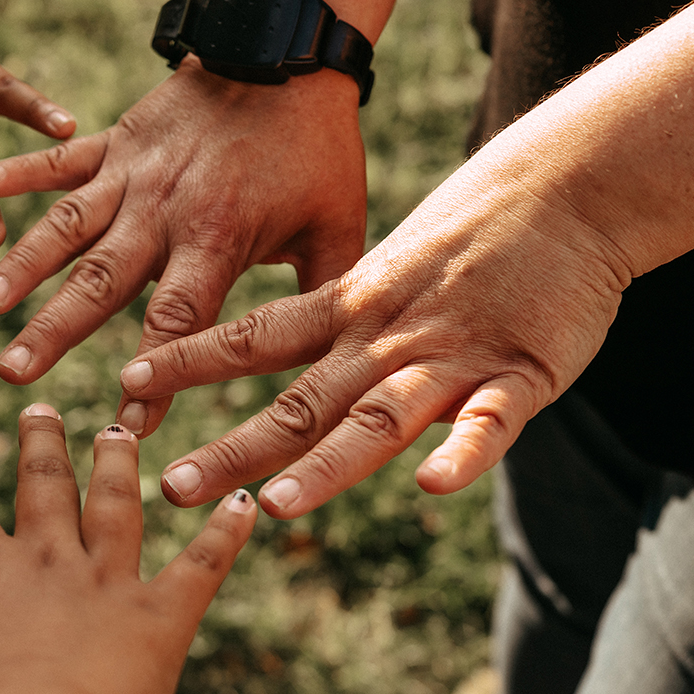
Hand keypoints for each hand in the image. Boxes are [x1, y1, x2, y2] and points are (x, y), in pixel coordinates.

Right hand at [0, 61, 366, 441]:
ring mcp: (132, 173)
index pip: (180, 321)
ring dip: (23, 264)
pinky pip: (61, 158)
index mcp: (218, 239)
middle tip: (12, 373)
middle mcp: (163, 211)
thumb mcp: (337, 228)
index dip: (155, 375)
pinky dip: (19, 169)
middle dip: (53, 331)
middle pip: (101, 282)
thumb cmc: (318, 149)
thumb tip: (332, 367)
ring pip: (67, 226)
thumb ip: (323, 296)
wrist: (286, 54)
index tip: (127, 426)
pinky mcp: (116, 139)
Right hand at [0, 406, 255, 693]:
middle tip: (42, 408)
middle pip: (44, 487)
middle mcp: (46, 562)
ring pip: (119, 507)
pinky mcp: (161, 618)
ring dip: (121, 466)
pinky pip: (201, 568)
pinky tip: (246, 502)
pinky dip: (225, 535)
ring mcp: (108, 584)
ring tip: (123, 429)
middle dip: (41, 444)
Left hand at [118, 154, 628, 518]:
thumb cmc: (470, 237)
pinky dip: (464, 450)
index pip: (253, 337)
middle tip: (169, 485)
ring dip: (325, 463)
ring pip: (377, 416)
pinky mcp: (521, 374)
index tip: (127, 377)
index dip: (190, 358)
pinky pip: (490, 420)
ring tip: (274, 505)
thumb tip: (277, 365)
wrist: (566, 189)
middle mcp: (385, 338)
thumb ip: (334, 320)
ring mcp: (450, 358)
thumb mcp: (383, 272)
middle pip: (297, 401)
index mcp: (348, 309)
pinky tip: (433, 484)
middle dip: (232, 446)